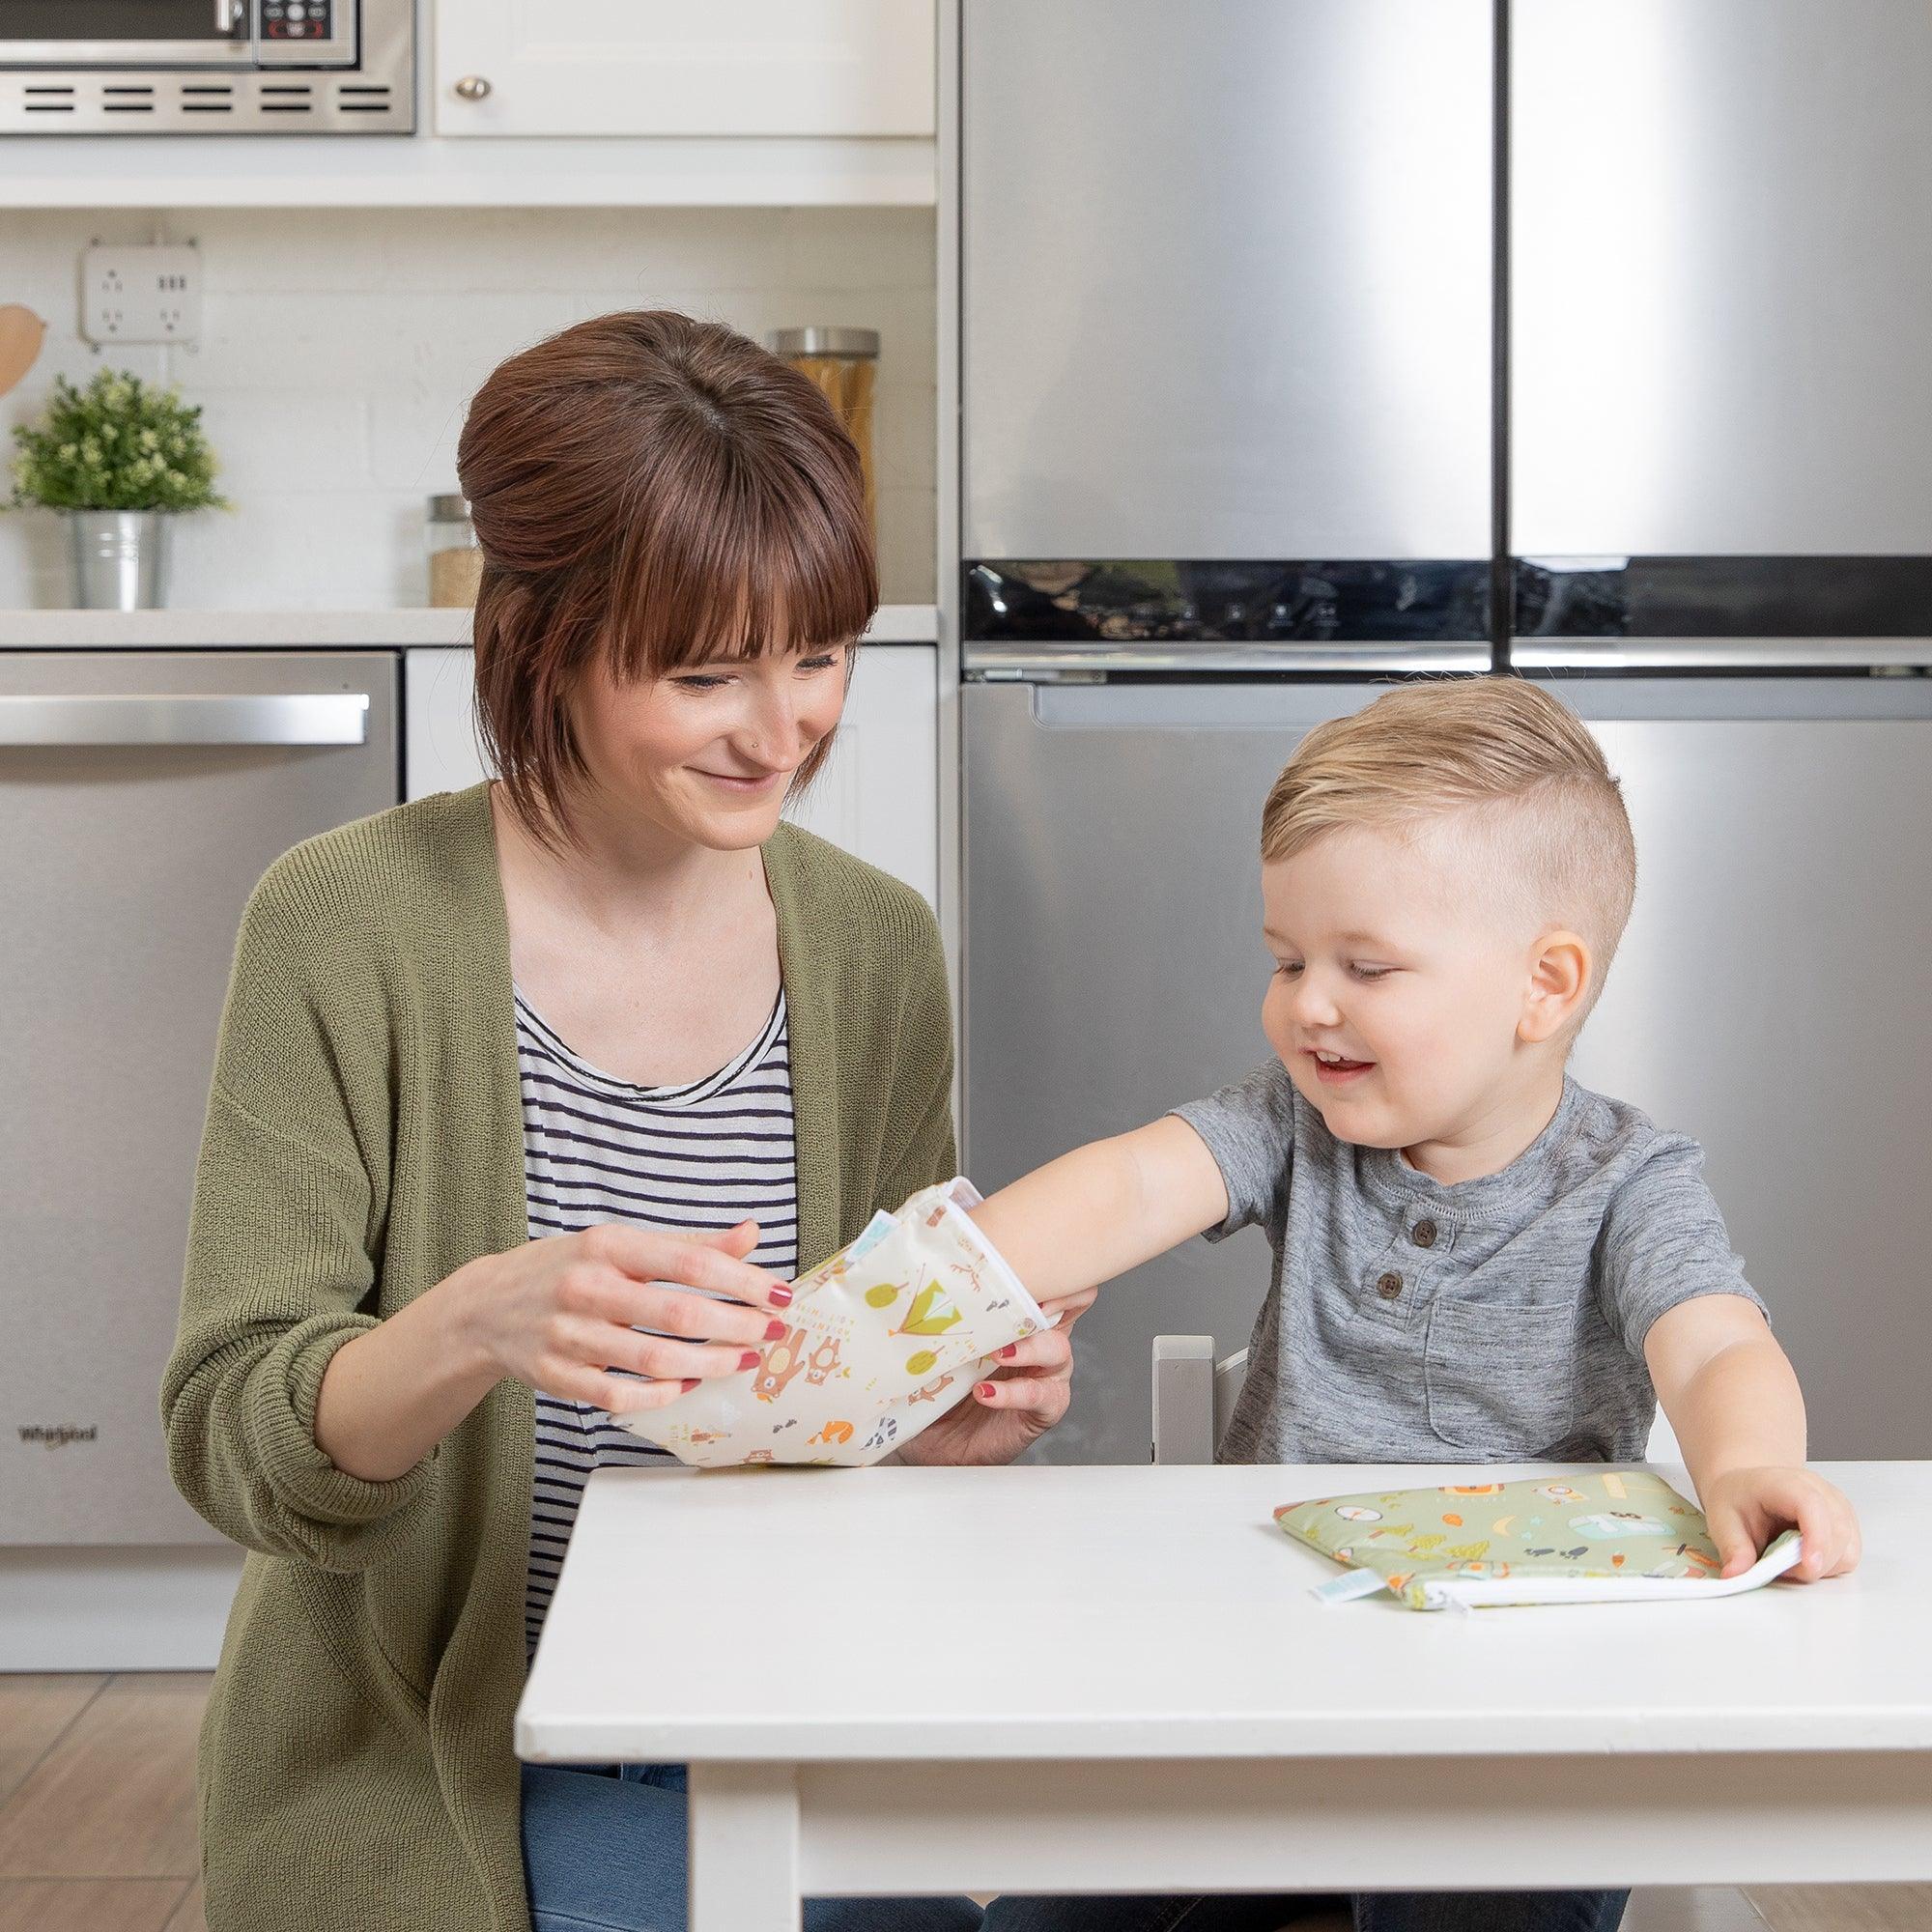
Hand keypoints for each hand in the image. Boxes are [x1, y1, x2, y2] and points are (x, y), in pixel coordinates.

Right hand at [452, 1219, 795, 1415]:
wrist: (486, 1306)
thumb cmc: (567, 1269)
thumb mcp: (621, 1243)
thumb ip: (688, 1245)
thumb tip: (752, 1233)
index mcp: (608, 1246)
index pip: (688, 1263)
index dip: (741, 1280)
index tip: (779, 1294)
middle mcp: (586, 1288)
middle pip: (677, 1314)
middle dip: (735, 1326)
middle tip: (771, 1333)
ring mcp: (568, 1336)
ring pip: (653, 1360)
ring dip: (709, 1364)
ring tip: (742, 1361)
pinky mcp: (556, 1378)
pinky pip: (619, 1397)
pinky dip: (661, 1394)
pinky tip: (688, 1384)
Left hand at [895, 1288, 1097, 1467]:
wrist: (934, 1440)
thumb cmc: (938, 1386)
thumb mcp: (935, 1344)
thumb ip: (936, 1317)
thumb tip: (907, 1285)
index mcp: (1018, 1317)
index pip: (1048, 1280)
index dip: (1044, 1268)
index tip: (1018, 1261)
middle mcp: (1038, 1340)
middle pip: (1073, 1303)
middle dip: (1052, 1297)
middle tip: (1021, 1301)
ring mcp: (1045, 1374)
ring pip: (1059, 1348)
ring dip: (1029, 1347)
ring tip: (996, 1353)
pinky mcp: (1043, 1409)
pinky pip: (1042, 1396)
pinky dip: (1014, 1393)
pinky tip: (985, 1393)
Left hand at [1700, 1465, 1861, 1580]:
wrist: (1749, 1489)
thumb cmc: (1739, 1500)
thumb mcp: (1722, 1520)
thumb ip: (1733, 1548)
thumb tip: (1735, 1575)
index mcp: (1784, 1482)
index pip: (1811, 1504)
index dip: (1816, 1537)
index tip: (1809, 1567)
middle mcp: (1818, 1490)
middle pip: (1836, 1532)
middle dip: (1813, 1562)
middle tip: (1780, 1568)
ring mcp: (1836, 1506)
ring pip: (1847, 1548)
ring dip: (1823, 1566)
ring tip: (1789, 1560)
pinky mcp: (1846, 1523)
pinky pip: (1849, 1554)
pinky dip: (1831, 1566)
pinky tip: (1805, 1558)